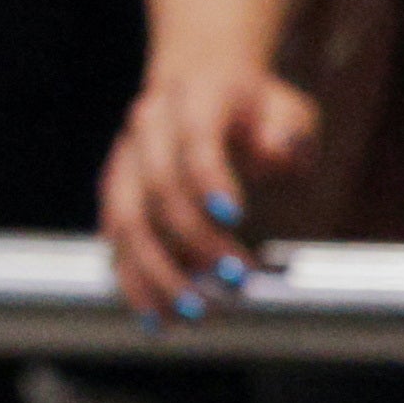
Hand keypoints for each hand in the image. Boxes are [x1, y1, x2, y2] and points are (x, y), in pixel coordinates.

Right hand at [102, 63, 314, 322]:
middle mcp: (147, 130)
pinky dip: (133, 283)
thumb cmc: (254, 107)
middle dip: (194, 240)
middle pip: (157, 189)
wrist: (197, 84)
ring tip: (193, 313)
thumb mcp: (286, 107)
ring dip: (156, 272)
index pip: (194, 141)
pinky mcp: (117, 197)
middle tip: (238, 282)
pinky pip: (115, 244)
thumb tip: (279, 154)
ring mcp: (125, 163)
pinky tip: (157, 318)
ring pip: (126, 222)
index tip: (235, 219)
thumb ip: (288, 130)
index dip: (209, 179)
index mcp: (192, 98)